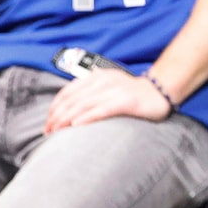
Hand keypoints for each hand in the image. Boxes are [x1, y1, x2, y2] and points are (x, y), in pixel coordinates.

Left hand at [44, 66, 172, 134]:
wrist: (160, 92)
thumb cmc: (133, 94)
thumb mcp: (108, 87)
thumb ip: (91, 92)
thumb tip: (69, 105)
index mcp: (96, 77)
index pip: (68, 91)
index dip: (55, 107)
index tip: (48, 122)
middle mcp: (103, 81)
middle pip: (73, 99)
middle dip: (57, 116)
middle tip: (48, 131)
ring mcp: (115, 90)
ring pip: (83, 104)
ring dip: (67, 119)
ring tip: (57, 131)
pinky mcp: (125, 101)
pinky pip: (101, 110)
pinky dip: (87, 117)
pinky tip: (76, 125)